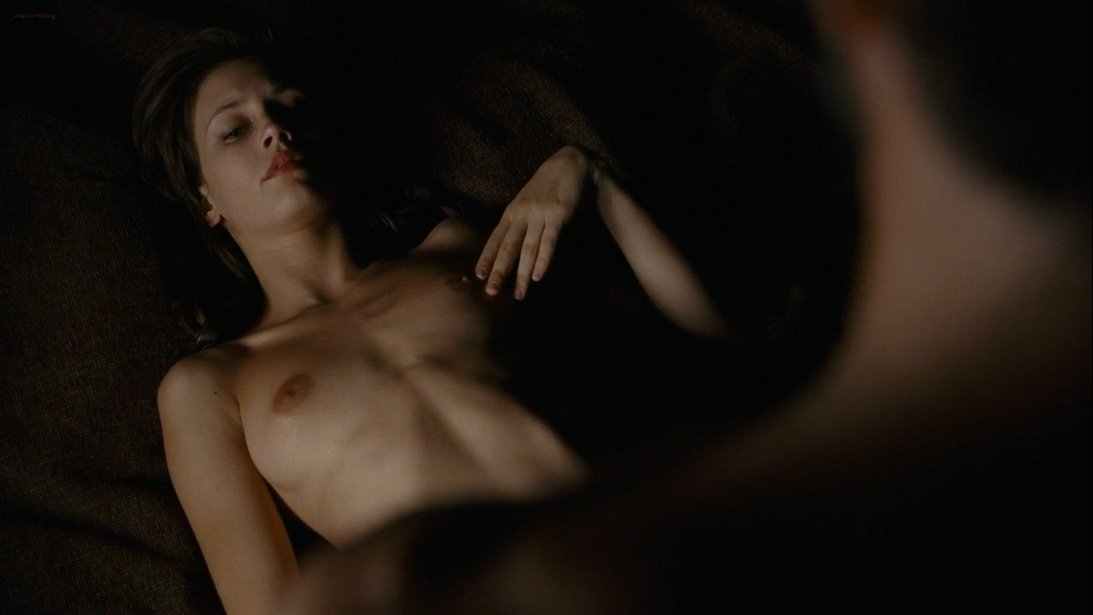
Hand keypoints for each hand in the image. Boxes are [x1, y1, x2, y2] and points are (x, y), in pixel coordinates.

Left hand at [476, 146, 594, 298]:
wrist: (570, 163)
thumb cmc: (547, 186)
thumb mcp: (526, 201)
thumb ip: (518, 221)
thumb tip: (508, 246)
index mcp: (511, 212)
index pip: (495, 239)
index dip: (486, 258)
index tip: (477, 276)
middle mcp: (522, 214)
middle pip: (507, 247)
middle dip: (499, 271)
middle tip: (491, 293)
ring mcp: (539, 214)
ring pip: (527, 249)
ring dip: (522, 274)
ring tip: (519, 294)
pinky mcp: (557, 215)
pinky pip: (548, 241)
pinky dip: (543, 260)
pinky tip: (537, 276)